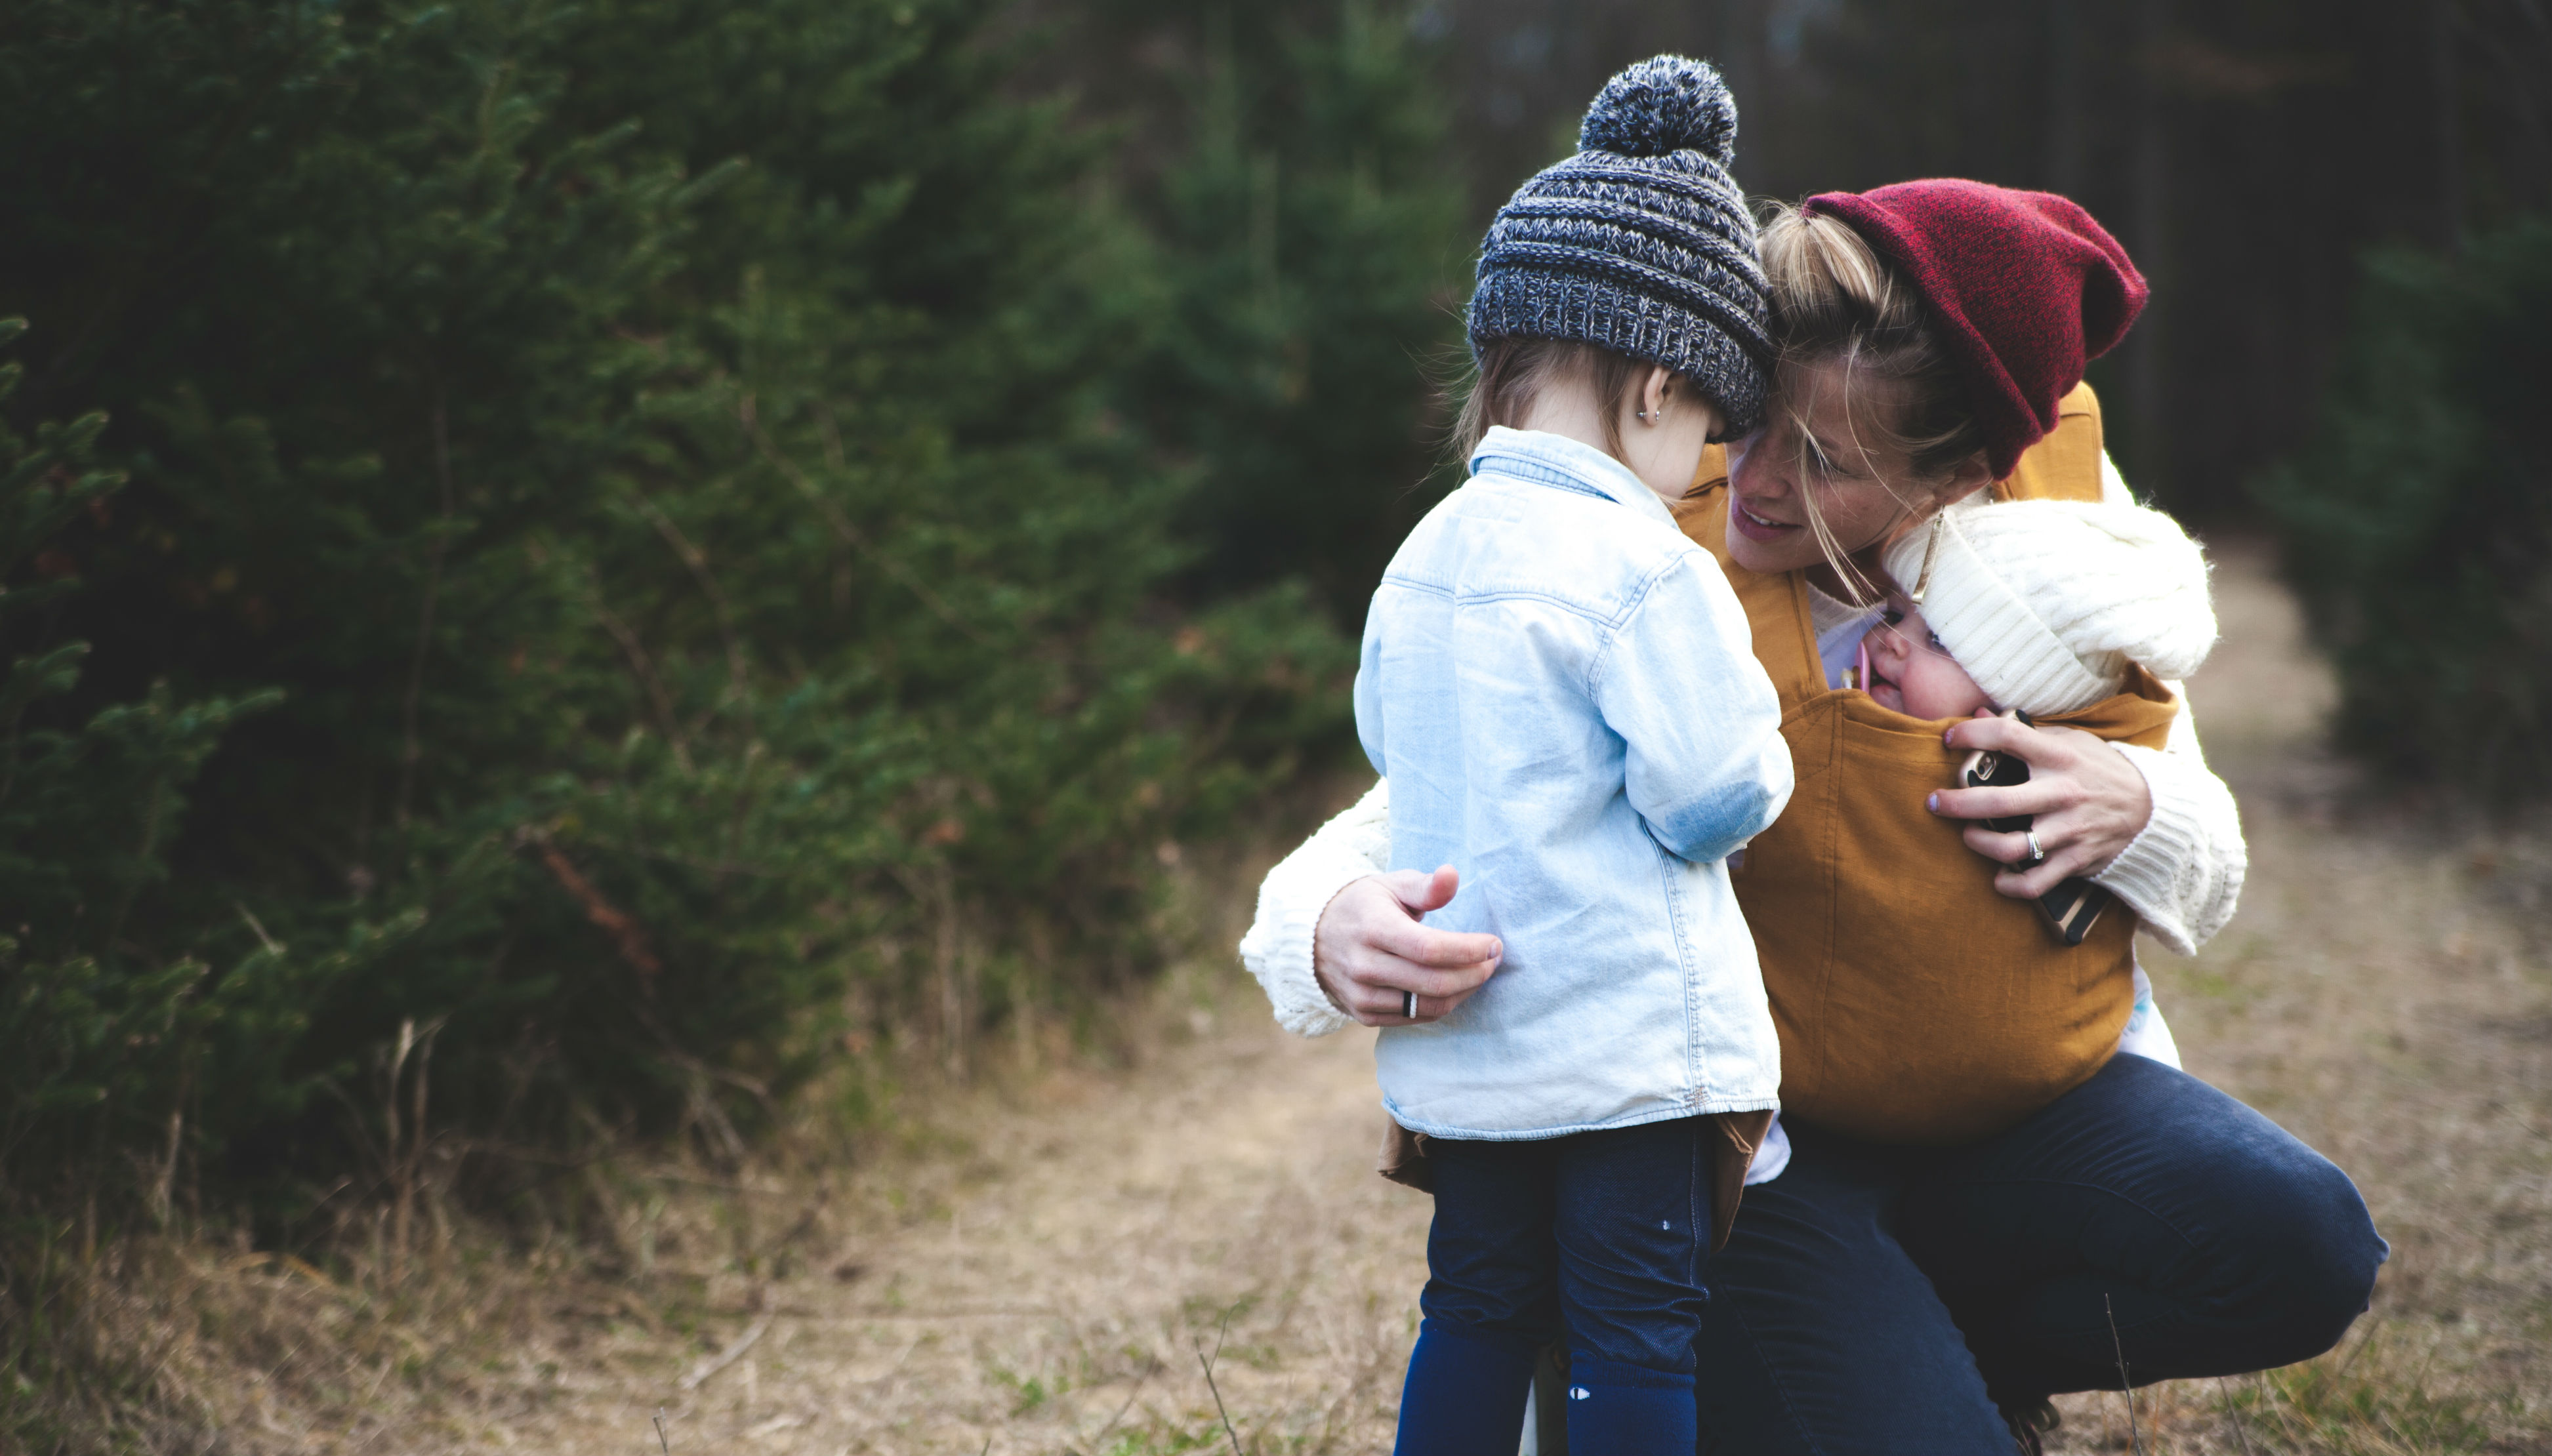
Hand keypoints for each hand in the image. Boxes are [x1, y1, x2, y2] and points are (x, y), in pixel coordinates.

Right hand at [1312, 865, 1503, 1026]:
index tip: (1494, 944)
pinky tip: (1456, 987)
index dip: (1469, 950)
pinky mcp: (1364, 1014)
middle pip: (1435, 982)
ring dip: (1464, 992)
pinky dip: (1443, 1004)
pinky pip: (1416, 1017)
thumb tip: (1452, 875)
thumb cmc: (1365, 906)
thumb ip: (1426, 886)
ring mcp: (1363, 994)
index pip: (1430, 949)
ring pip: (1429, 1005)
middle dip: (1475, 973)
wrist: (1315, 937)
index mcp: (1374, 928)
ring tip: (1479, 973)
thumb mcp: (1391, 886)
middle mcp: (1365, 965)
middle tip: (1493, 960)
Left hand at [1929, 712, 2153, 899]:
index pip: (2008, 736)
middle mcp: (2062, 793)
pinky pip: (2036, 882)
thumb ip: (2026, 731)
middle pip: (1998, 802)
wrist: (2152, 808)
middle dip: (1956, 804)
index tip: (1948, 738)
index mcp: (2059, 757)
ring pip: (2011, 847)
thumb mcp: (2071, 741)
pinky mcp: (2076, 860)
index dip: (1972, 734)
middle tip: (1934, 803)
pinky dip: (2011, 885)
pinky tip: (1998, 877)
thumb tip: (1979, 711)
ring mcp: (2069, 830)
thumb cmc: (2099, 769)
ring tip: (1969, 836)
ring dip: (1979, 844)